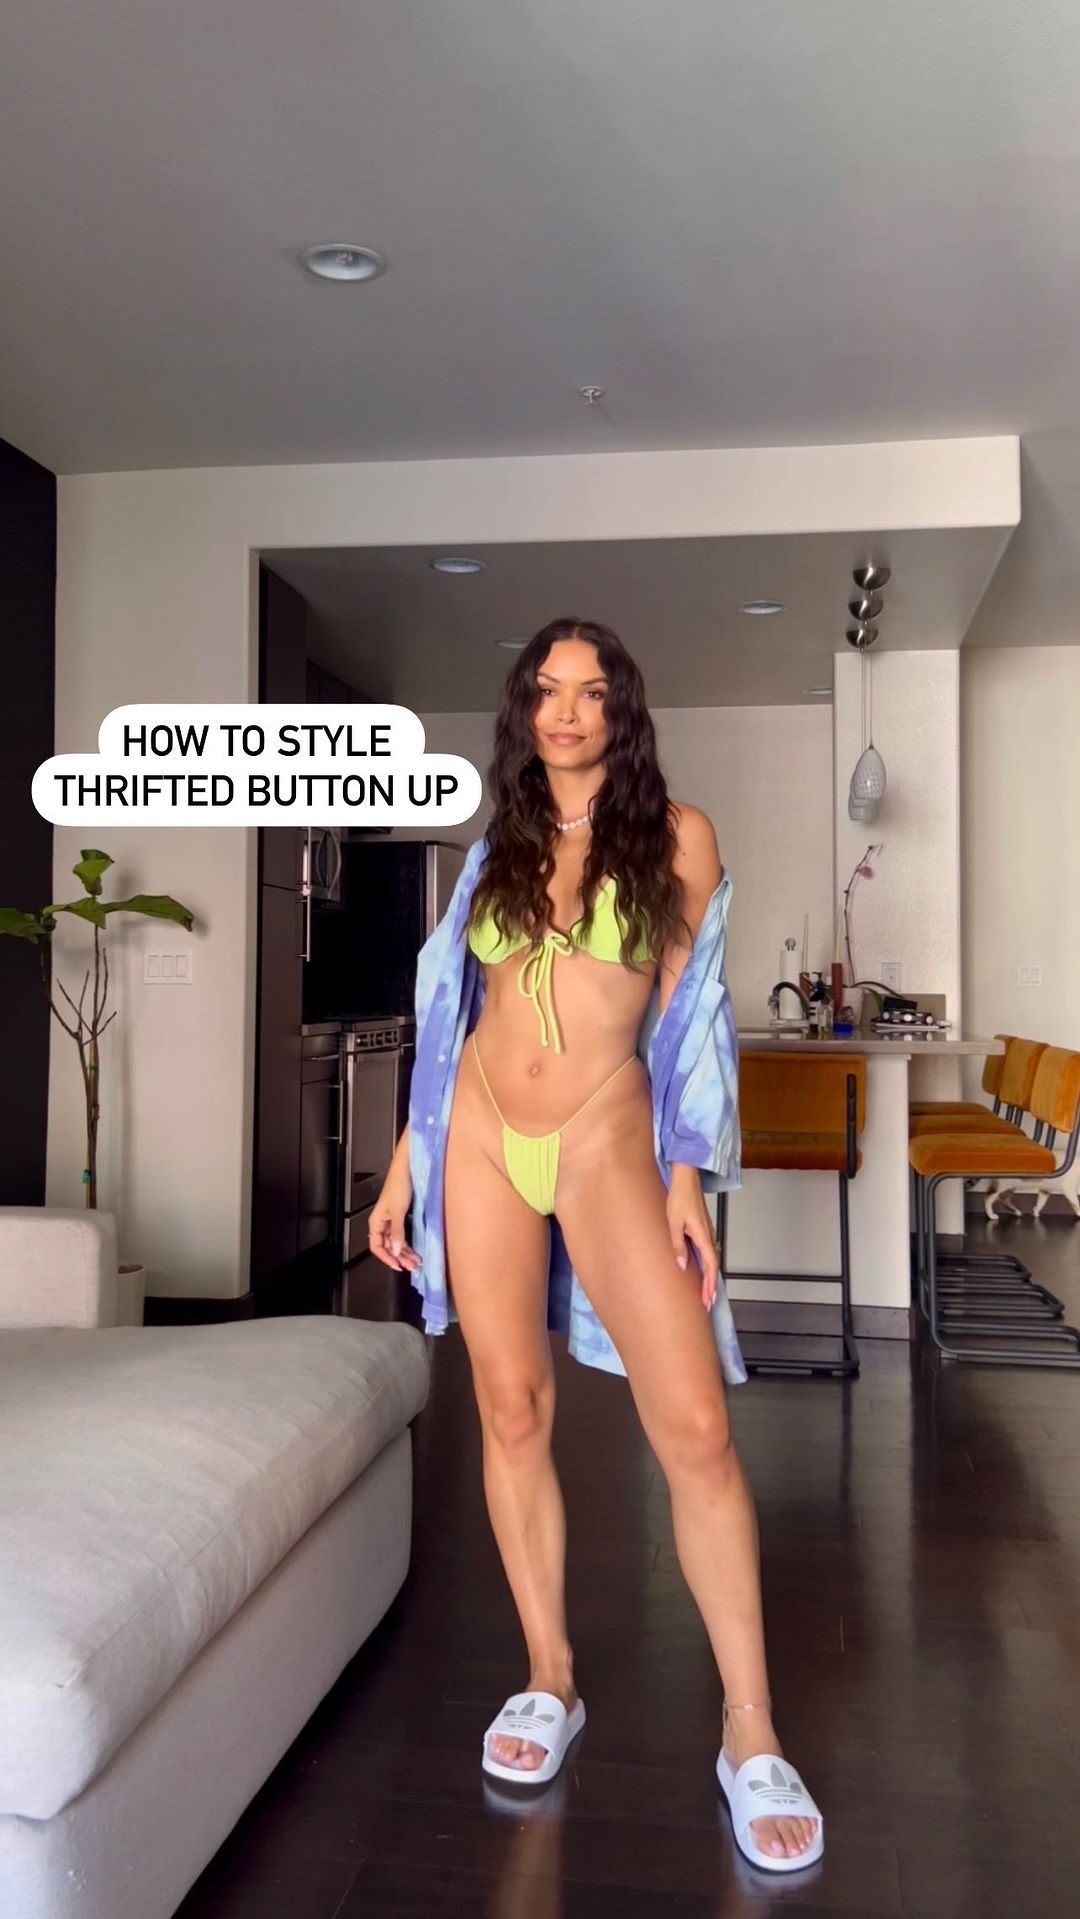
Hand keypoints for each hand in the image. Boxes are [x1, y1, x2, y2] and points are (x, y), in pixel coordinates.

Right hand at [368, 1175, 420, 1272]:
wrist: (407, 1169)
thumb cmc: (398, 1185)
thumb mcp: (398, 1211)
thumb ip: (397, 1232)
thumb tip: (396, 1250)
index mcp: (376, 1222)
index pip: (376, 1247)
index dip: (386, 1258)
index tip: (398, 1265)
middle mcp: (382, 1223)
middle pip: (388, 1247)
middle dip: (399, 1258)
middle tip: (412, 1266)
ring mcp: (392, 1221)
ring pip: (396, 1243)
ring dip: (405, 1253)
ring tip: (416, 1261)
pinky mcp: (401, 1217)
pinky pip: (402, 1236)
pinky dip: (408, 1244)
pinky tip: (415, 1250)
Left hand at [667, 1165, 718, 1309]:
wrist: (686, 1179)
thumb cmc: (679, 1198)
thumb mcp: (673, 1223)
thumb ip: (677, 1245)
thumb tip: (681, 1266)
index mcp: (703, 1236)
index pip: (710, 1266)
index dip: (709, 1284)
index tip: (707, 1299)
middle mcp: (709, 1237)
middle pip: (713, 1267)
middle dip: (711, 1286)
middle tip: (708, 1304)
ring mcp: (707, 1234)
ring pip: (712, 1260)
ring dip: (709, 1278)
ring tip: (705, 1294)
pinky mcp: (703, 1231)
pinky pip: (708, 1253)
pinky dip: (707, 1267)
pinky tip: (702, 1272)